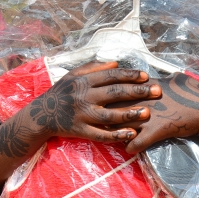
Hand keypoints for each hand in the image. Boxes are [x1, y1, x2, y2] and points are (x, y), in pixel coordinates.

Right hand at [0, 61, 161, 159]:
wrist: (41, 115)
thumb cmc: (61, 92)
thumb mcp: (73, 75)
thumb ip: (94, 68)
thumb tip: (117, 63)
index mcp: (83, 81)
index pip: (111, 76)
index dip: (129, 75)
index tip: (146, 76)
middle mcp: (83, 97)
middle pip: (114, 93)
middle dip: (138, 92)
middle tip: (157, 91)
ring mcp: (82, 115)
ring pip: (110, 115)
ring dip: (130, 114)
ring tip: (148, 112)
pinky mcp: (81, 131)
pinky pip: (101, 134)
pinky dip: (117, 134)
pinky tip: (132, 133)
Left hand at [111, 73, 198, 153]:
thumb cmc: (193, 91)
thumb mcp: (174, 78)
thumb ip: (161, 78)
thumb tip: (158, 75)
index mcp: (146, 86)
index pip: (119, 87)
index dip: (110, 93)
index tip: (104, 98)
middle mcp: (143, 100)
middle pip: (114, 105)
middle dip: (105, 112)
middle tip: (99, 118)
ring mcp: (148, 116)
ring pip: (120, 125)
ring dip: (114, 132)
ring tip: (109, 136)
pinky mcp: (155, 131)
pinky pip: (136, 143)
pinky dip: (131, 147)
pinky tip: (129, 150)